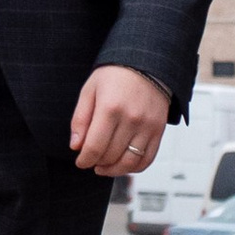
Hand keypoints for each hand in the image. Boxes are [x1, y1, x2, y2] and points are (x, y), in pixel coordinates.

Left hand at [68, 63, 168, 178]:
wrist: (147, 64)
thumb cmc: (115, 76)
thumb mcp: (90, 90)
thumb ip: (80, 119)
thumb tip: (76, 146)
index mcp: (110, 108)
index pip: (95, 147)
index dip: (84, 160)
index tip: (80, 162)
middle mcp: (131, 119)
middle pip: (110, 155)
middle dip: (96, 163)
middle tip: (91, 160)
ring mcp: (147, 126)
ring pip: (129, 162)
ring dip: (114, 170)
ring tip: (104, 167)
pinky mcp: (158, 130)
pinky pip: (147, 159)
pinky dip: (134, 168)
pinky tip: (123, 164)